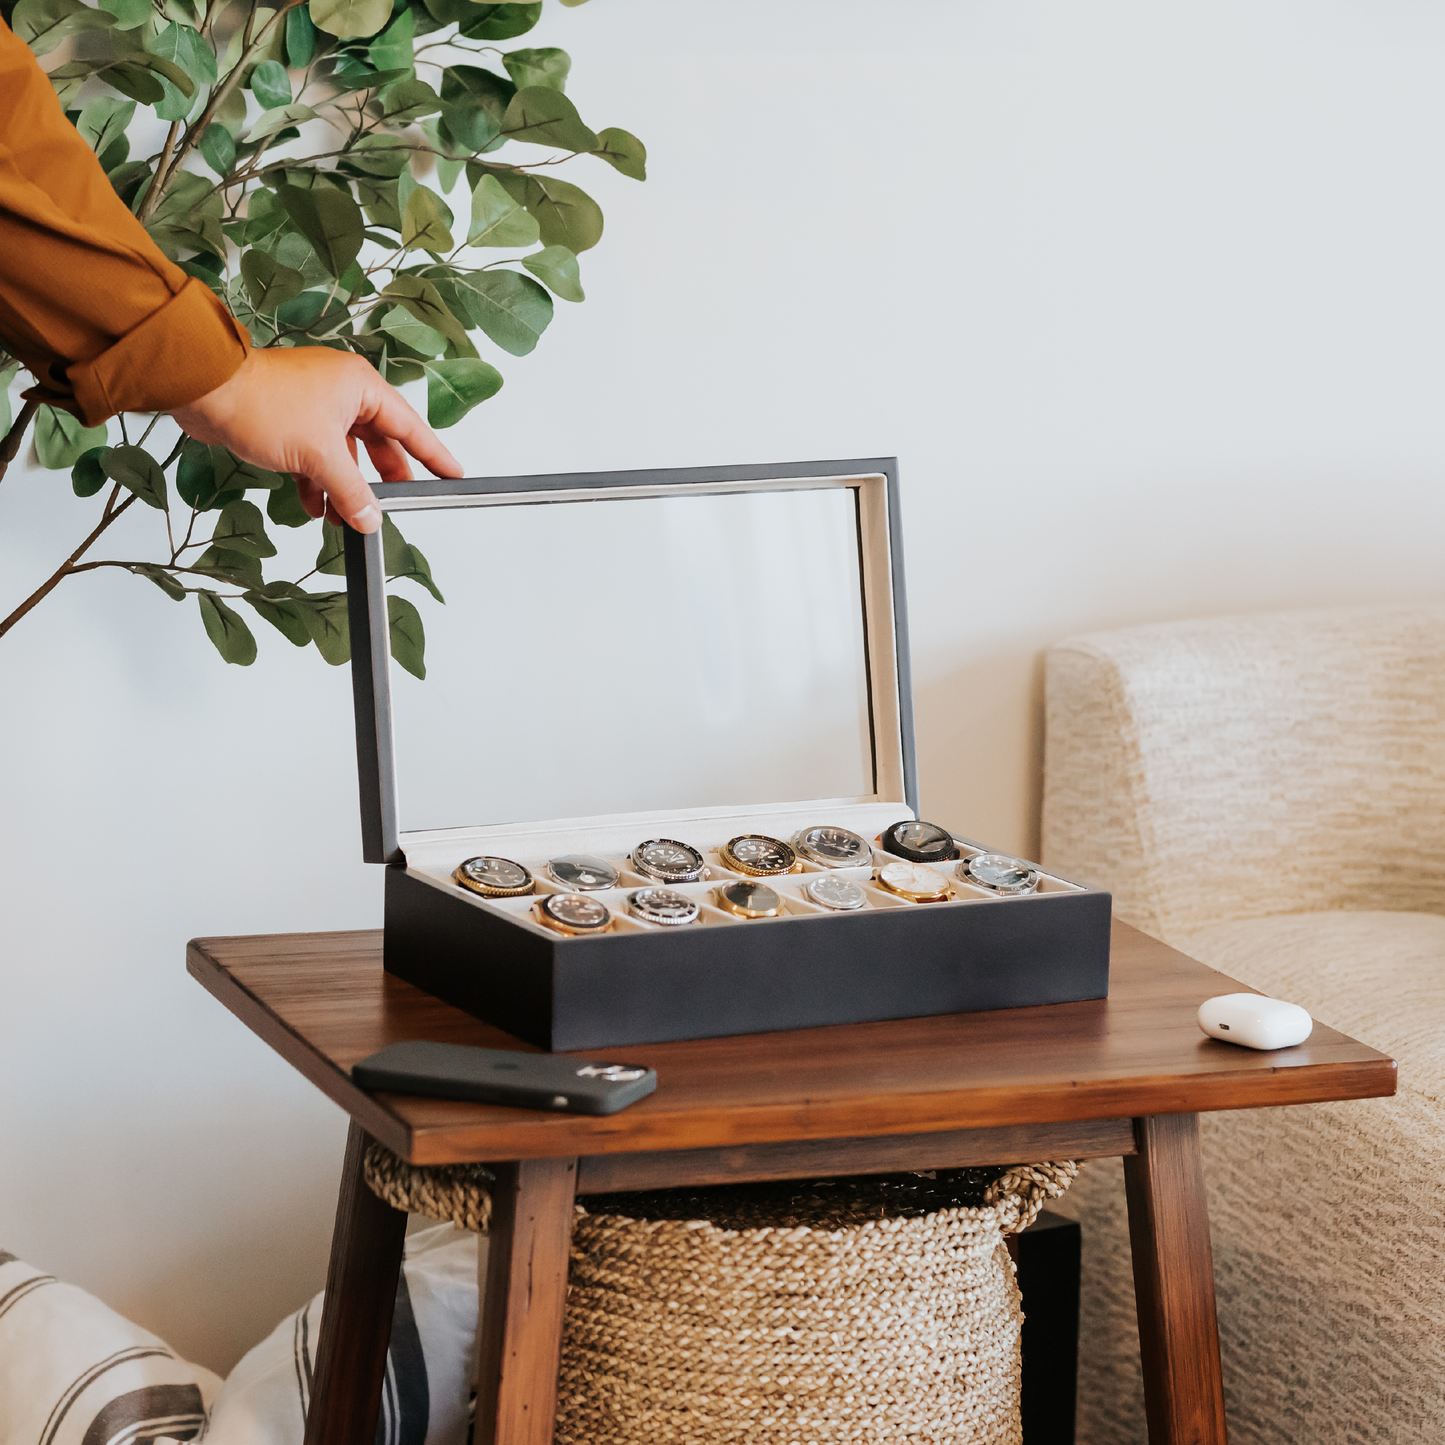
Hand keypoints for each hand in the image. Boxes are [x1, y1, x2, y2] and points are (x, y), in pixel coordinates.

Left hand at [170, 347, 461, 532]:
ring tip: (347, 518)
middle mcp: (341, 392)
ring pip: (344, 455)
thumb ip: (352, 491)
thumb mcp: (319, 456)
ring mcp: (314, 406)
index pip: (409, 427)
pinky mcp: (289, 421)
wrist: (203, 390)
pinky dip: (318, 483)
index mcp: (360, 387)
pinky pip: (316, 457)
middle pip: (377, 444)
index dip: (433, 454)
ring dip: (344, 488)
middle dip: (380, 481)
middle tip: (395, 506)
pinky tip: (315, 507)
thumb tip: (371, 519)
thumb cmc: (261, 402)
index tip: (454, 474)